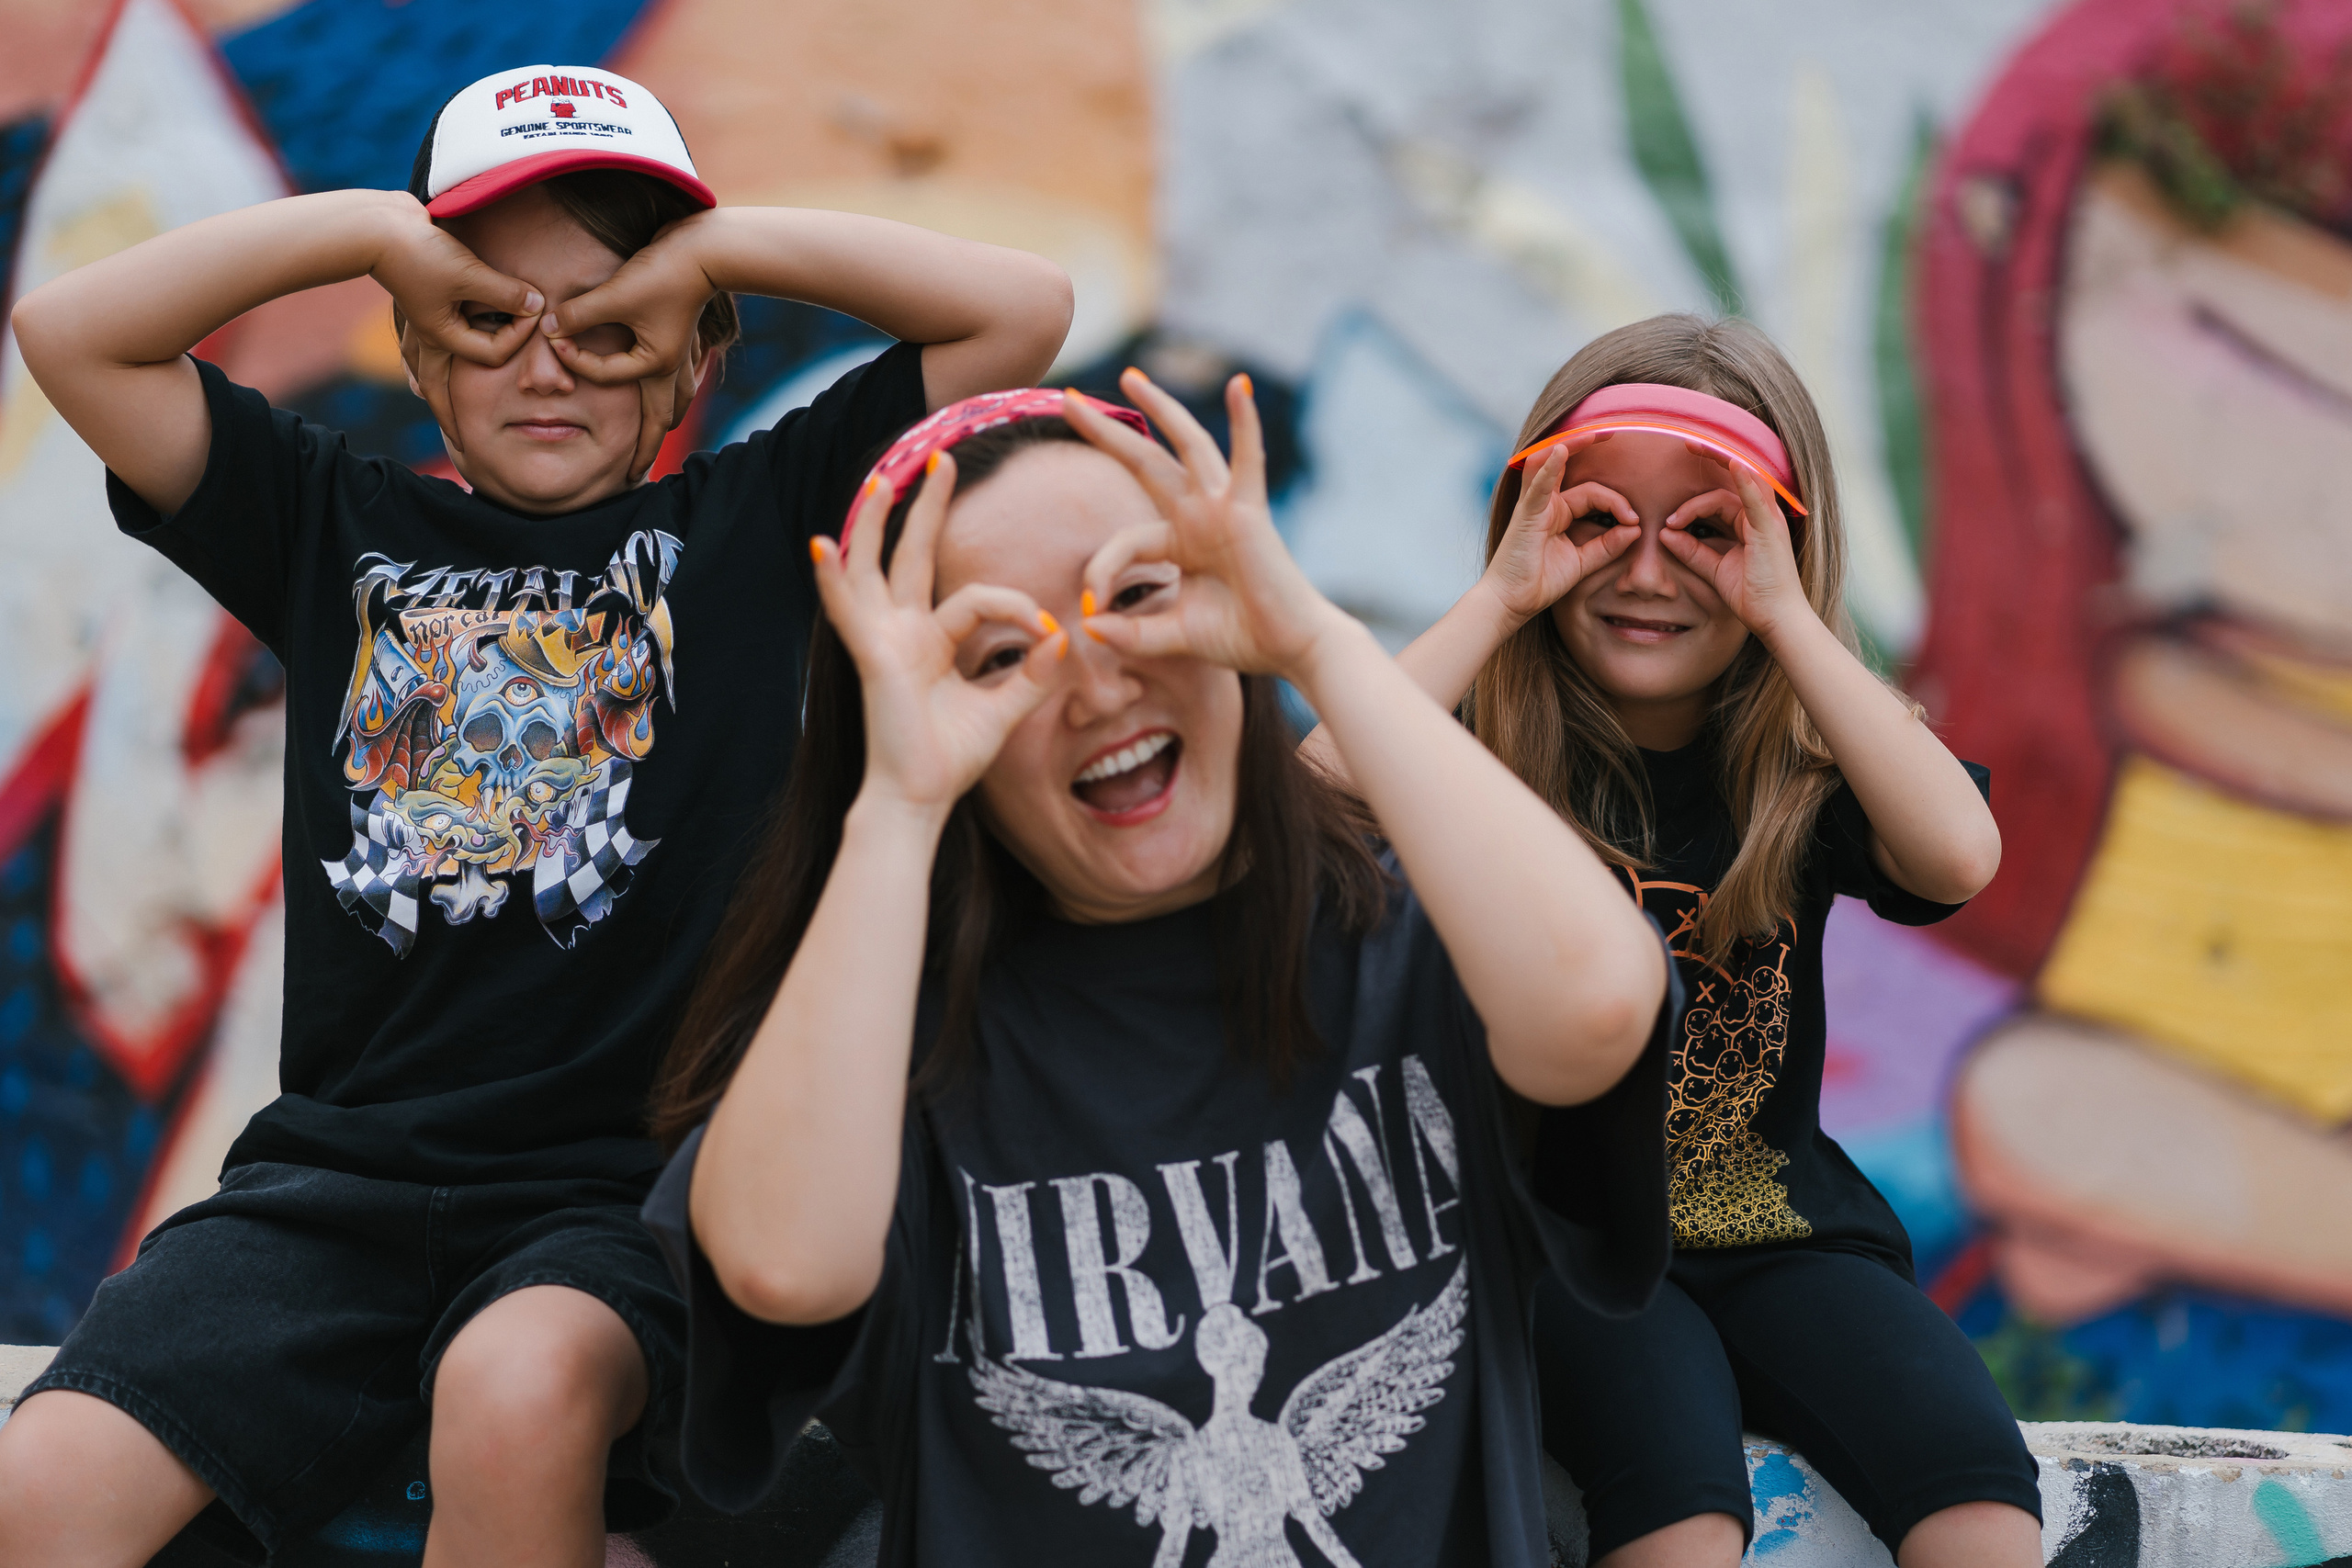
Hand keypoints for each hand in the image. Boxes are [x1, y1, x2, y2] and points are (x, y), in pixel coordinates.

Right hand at [374, 195, 542, 453]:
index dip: (519, 333)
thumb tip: (538, 305)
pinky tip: (414, 373)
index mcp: (441, 338)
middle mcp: (425, 339)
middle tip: (460, 445)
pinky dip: (415, 362)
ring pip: (420, 368)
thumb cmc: (420, 251)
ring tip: (437, 409)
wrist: (373, 225)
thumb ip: (507, 293)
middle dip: (450, 418)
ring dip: (431, 389)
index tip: (534, 308)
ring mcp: (412, 324)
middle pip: (438, 391)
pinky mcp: (408, 306)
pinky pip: (411, 344)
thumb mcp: (470, 273)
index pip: (493, 352)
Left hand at [542, 213, 715, 478]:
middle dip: (646, 448)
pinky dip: (675, 390)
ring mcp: (683, 354)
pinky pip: (681, 376)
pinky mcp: (686, 337)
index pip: (605, 375)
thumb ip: (578, 314)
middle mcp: (672, 367)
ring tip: (656, 438)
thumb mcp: (614, 295)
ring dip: (664, 421)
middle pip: (660, 420)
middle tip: (633, 475)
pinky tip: (667, 388)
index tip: (552, 337)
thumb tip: (547, 326)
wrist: (707, 250)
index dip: (575, 359)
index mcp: (655, 365)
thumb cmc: (662, 273)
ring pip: (676, 400)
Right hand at [814, 454, 1069, 813]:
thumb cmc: (951, 759)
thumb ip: (1033, 673)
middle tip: (941, 458)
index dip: (1016, 606)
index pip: (973, 596)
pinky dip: (832, 577)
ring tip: (883, 478)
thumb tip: (1064, 634)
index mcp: (930, 640)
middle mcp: (902, 632)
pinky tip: (821, 544)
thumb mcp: (1003, 708)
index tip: (1049, 629)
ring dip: (875, 522)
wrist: (920, 799)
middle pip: (912, 554)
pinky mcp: (872, 656)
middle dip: (926, 506)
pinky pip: (848, 610)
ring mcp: (882, 640)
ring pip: (875, 567)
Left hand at [1062, 369, 1348, 680]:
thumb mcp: (1175, 634)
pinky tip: (1238, 385)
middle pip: (1147, 462)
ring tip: (1132, 378)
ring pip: (1188, 447)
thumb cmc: (1243, 637)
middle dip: (1109, 432)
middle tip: (1069, 400)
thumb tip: (1088, 628)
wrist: (1292, 649)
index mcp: (1182, 540)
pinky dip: (1246, 422)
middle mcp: (1201, 515)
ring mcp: (1226, 508)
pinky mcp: (1251, 512)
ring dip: (1161, 408)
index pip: (1125, 539)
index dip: (1100, 571)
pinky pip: (1248, 460)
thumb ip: (1133, 634)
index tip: (1088, 606)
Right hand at [1480, 438, 1638, 622]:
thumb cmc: (1539, 583)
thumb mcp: (1582, 563)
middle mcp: (1545, 504)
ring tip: (1592, 433)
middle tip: (1613, 432)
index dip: (1617, 503)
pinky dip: (1549, 467)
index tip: (1634, 522)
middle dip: (1589, 448)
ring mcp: (1534, 506)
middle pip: (1572, 471)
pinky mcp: (1526, 514)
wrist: (1512, 603)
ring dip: (1570, 446)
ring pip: (1551, 466)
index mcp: (1558, 514)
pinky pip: (1538, 485)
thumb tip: (1636, 530)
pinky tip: (1561, 450)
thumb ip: (1607, 546)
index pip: (1593, 494)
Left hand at [1659, 446, 1813, 640]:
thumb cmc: (1751, 594)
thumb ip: (1691, 550)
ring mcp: (1767, 520)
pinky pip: (1756, 498)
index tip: (1671, 509)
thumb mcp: (1713, 568)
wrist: (1774, 617)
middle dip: (1710, 459)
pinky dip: (1745, 480)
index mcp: (1749, 524)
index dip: (1694, 499)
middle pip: (1732, 481)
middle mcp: (1760, 517)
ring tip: (1695, 446)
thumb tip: (1665, 534)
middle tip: (1685, 442)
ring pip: (1737, 485)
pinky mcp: (1768, 529)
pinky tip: (1733, 464)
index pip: (1721, 497)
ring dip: (1718, 463)